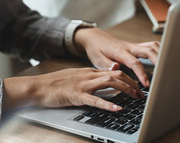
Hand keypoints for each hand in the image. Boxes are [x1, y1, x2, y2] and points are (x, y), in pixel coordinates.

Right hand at [3, 68, 141, 111]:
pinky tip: (118, 108)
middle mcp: (89, 75)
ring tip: (136, 96)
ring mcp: (83, 85)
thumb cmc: (55, 85)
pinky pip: (95, 100)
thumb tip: (106, 85)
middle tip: (142, 92)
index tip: (139, 85)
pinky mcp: (76, 95)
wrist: (37, 87)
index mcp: (90, 72)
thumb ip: (91, 81)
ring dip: (126, 89)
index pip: (115, 70)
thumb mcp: (77, 79)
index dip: (129, 77)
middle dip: (132, 82)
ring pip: (110, 82)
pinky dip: (108, 104)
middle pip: (117, 74)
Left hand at [73, 28, 158, 87]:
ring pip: (153, 46)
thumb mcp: (97, 59)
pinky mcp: (138, 46)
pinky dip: (160, 51)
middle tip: (163, 76)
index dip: (142, 73)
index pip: (134, 62)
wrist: (96, 38)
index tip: (147, 85)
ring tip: (166, 68)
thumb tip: (116, 68)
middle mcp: (130, 47)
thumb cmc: (97, 50)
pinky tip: (163, 60)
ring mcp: (135, 45)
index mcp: (120, 51)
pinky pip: (152, 46)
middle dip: (158, 63)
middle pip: (149, 51)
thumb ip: (106, 64)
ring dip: (161, 55)